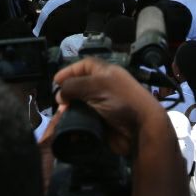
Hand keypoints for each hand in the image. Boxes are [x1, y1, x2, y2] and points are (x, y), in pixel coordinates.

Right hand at [53, 58, 170, 156]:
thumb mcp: (97, 85)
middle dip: (67, 94)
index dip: (69, 71)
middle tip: (60, 104)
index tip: (55, 81)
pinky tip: (69, 125)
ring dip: (69, 110)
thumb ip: (73, 86)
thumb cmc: (121, 100)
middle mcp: (103, 87)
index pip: (84, 66)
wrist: (140, 129)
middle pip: (79, 87)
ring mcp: (102, 106)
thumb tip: (60, 94)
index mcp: (105, 73)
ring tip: (62, 116)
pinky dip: (75, 122)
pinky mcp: (101, 122)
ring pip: (79, 105)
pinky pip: (83, 120)